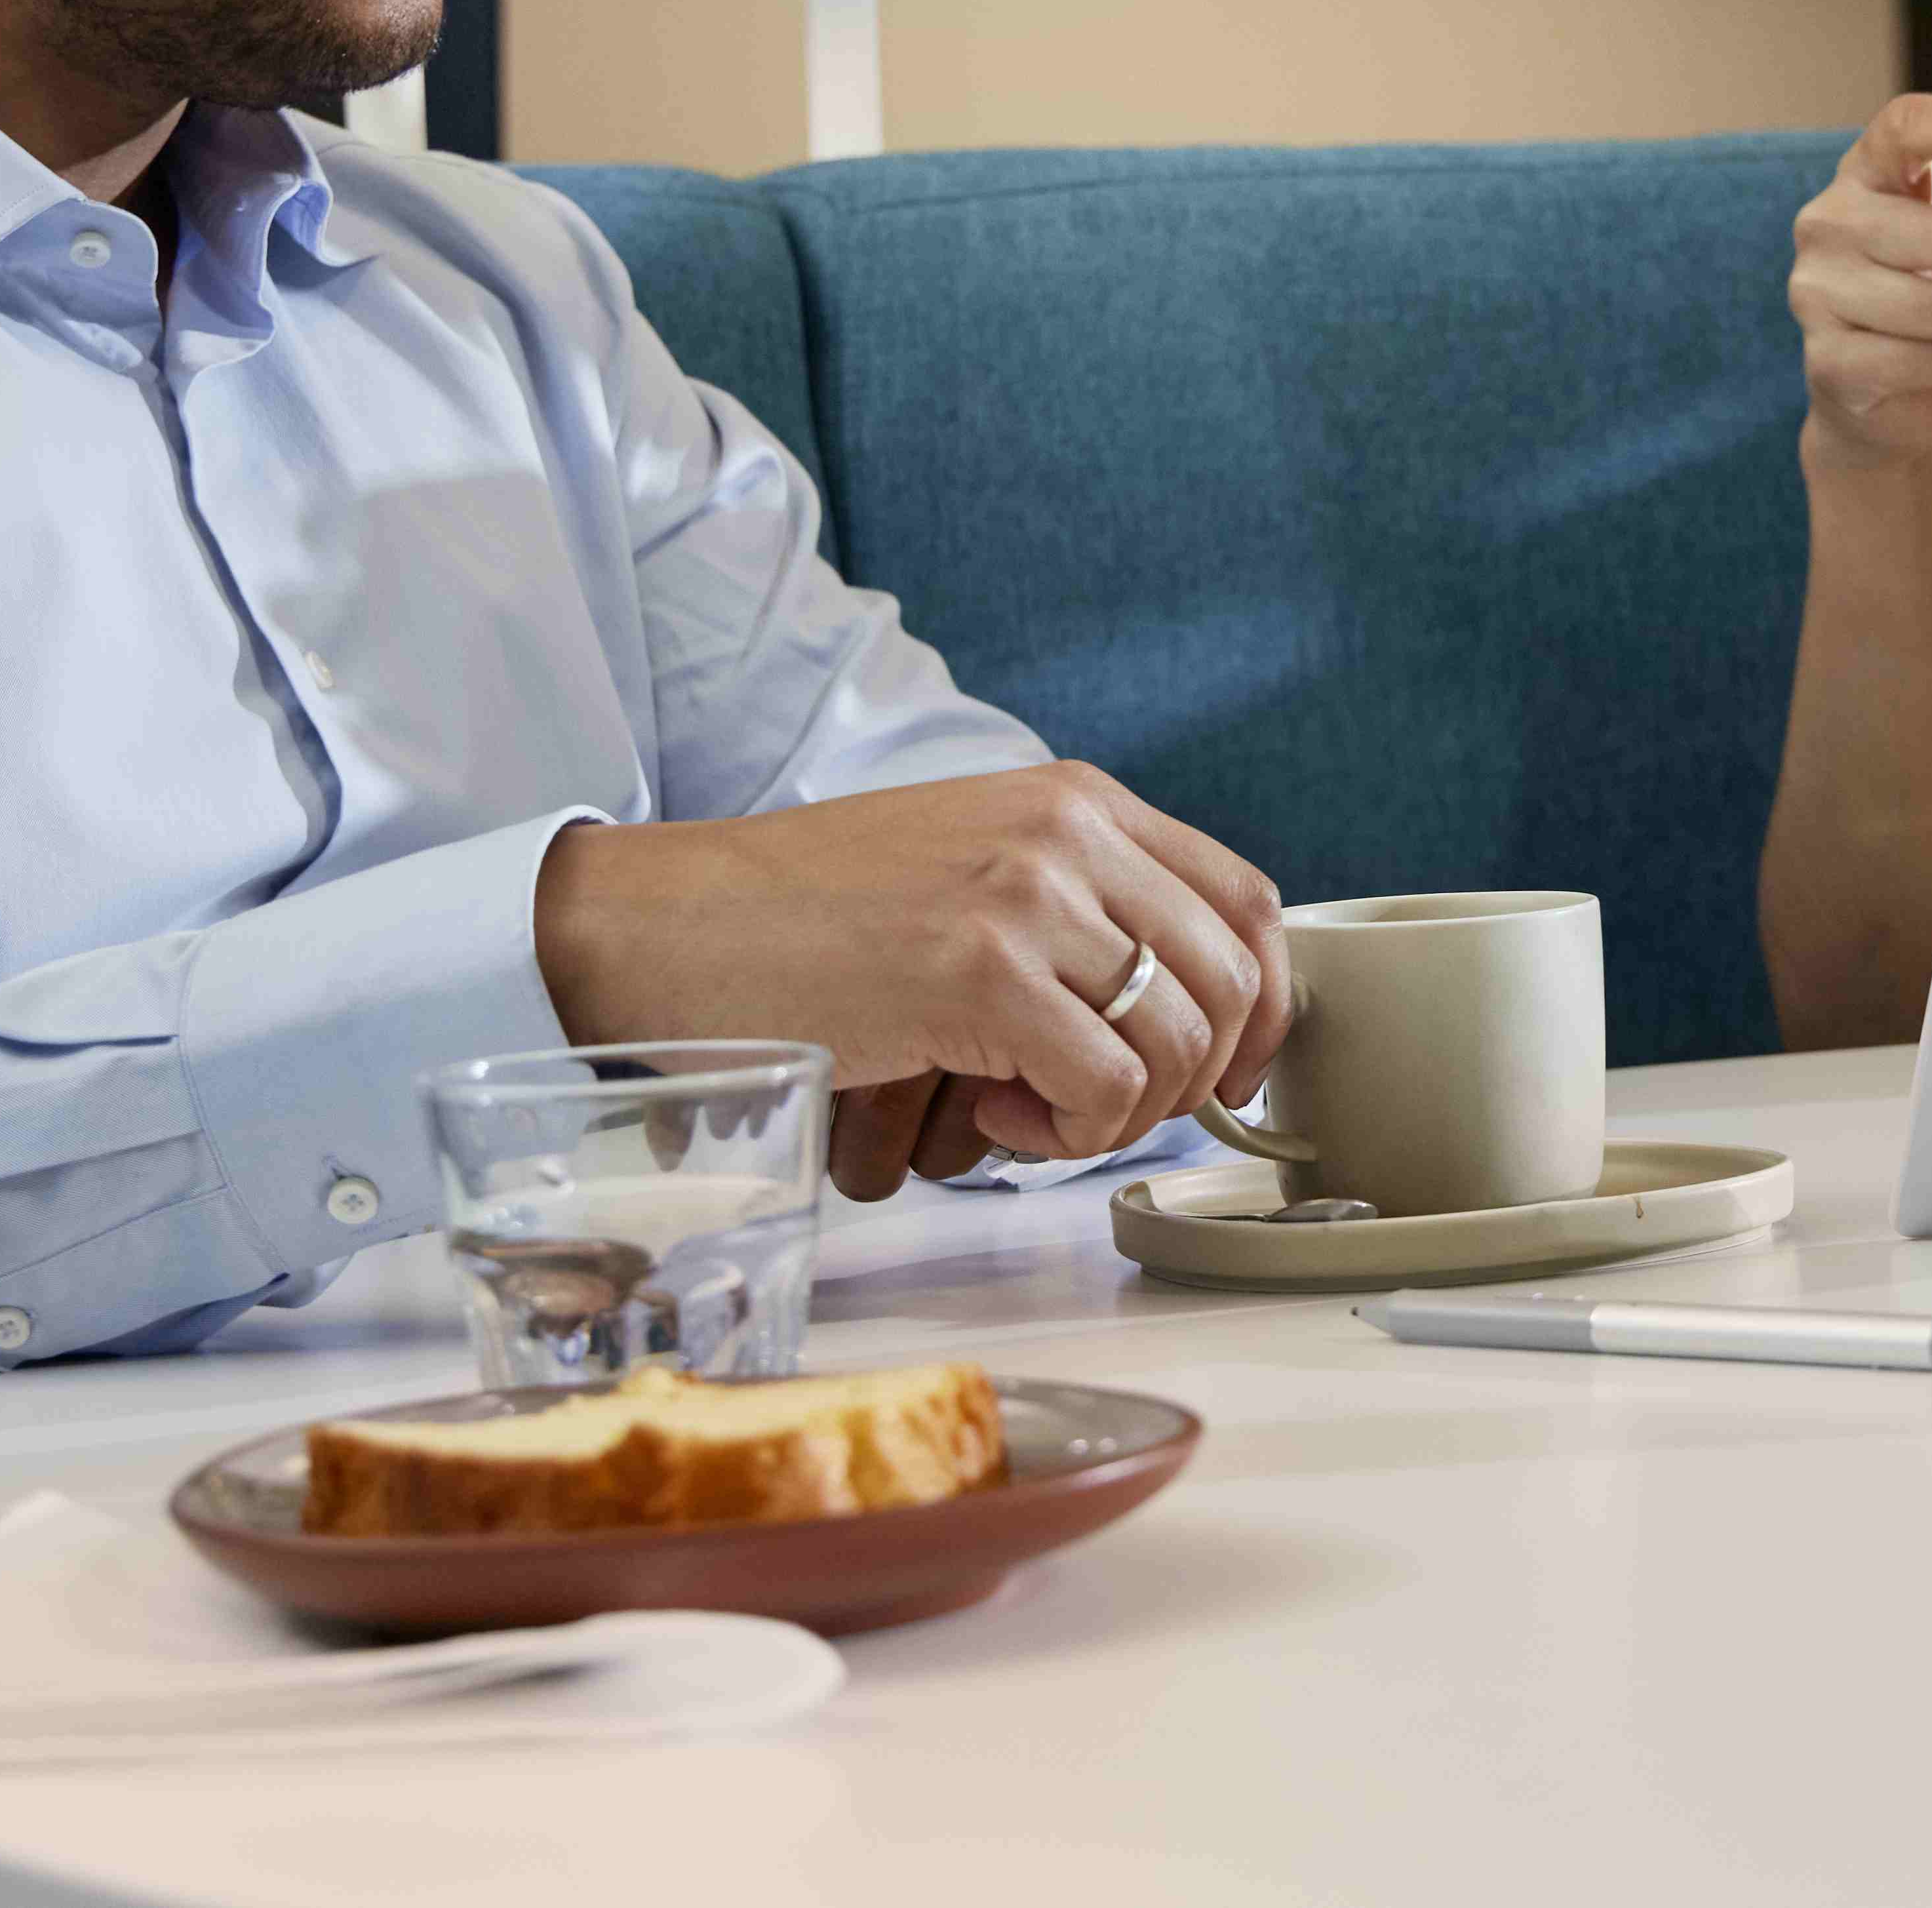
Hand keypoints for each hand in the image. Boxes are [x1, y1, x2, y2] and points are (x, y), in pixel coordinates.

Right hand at [531, 763, 1289, 1194]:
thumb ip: (1075, 905)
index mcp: (1075, 800)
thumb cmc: (805, 917)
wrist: (668, 923)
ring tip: (1022, 1108)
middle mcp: (1068, 832)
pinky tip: (988, 1110)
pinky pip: (1104, 1089)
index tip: (1227, 1073)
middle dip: (1191, 1078)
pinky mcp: (981, 973)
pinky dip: (1065, 1132)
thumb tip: (1177, 1009)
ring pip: (1175, 1045)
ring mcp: (1028, 897)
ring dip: (1115, 1113)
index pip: (1246, 901)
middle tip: (1098, 1106)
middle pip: (1231, 981)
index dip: (1263, 1006)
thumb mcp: (969, 867)